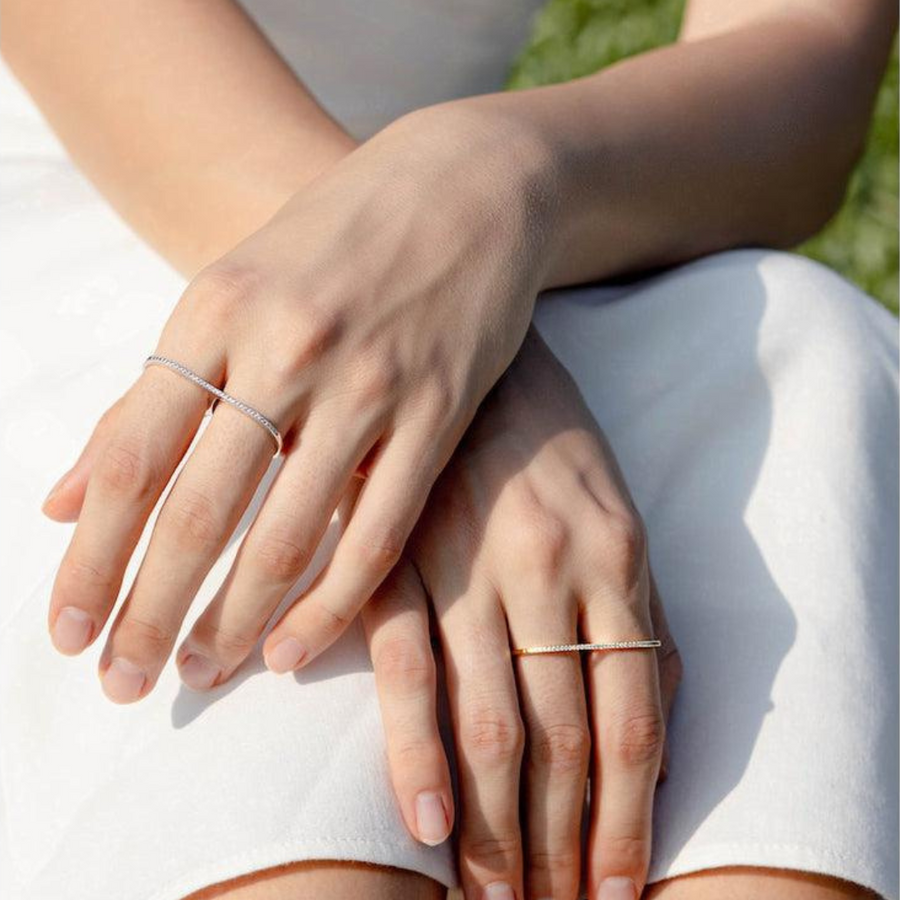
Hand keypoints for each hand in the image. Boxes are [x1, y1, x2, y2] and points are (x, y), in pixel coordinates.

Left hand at [42, 103, 558, 701]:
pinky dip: (334, 599)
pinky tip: (294, 646)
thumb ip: (150, 397)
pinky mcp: (439, 410)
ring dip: (236, 618)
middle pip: (201, 509)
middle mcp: (285, 347)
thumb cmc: (336, 241)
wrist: (463, 184)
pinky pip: (379, 526)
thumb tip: (63, 499)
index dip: (92, 556)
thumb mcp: (229, 290)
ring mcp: (368, 380)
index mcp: (215, 309)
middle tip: (122, 684)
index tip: (64, 632)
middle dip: (150, 610)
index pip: (132, 457)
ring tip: (199, 673)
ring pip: (289, 531)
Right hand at [362, 329, 682, 898]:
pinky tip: (426, 822)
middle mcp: (553, 571)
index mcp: (618, 562)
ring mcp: (474, 562)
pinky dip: (418, 750)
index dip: (628, 824)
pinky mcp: (401, 551)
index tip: (615, 893)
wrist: (473, 351)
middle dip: (563, 847)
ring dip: (498, 827)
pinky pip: (410, 664)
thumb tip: (647, 726)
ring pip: (496, 723)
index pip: (634, 725)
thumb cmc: (548, 440)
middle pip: (569, 741)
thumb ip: (636, 614)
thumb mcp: (617, 514)